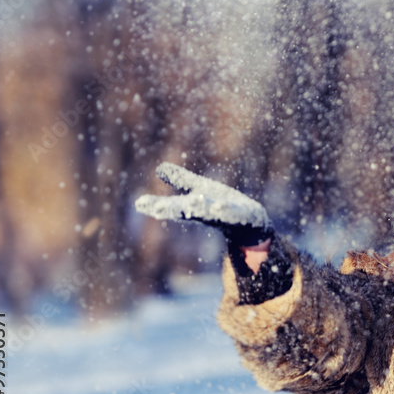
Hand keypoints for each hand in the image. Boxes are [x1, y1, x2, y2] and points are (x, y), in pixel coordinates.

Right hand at [135, 162, 273, 248]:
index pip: (174, 206)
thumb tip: (159, 168)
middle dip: (173, 210)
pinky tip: (220, 204)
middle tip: (156, 208)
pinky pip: (237, 213)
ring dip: (201, 209)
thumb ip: (182, 181)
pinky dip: (228, 210)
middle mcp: (209, 213)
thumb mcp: (201, 189)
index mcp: (197, 207)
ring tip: (192, 202)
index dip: (158, 205)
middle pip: (188, 211)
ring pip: (212, 214)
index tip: (139, 203)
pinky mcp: (245, 216)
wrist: (254, 224)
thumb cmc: (224, 206)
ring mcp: (227, 216)